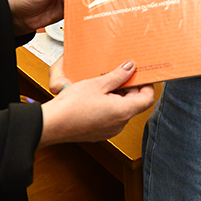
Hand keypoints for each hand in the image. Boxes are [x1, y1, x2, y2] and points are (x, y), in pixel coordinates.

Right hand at [38, 61, 154, 145]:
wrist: (52, 124)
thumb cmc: (72, 106)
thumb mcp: (98, 84)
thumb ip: (118, 76)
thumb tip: (130, 68)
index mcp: (123, 112)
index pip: (147, 99)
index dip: (147, 85)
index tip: (141, 75)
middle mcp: (120, 124)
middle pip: (134, 104)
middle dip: (129, 89)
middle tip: (119, 75)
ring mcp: (110, 131)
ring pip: (122, 110)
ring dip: (118, 97)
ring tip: (104, 84)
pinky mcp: (99, 133)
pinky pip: (111, 118)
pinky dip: (109, 106)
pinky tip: (96, 97)